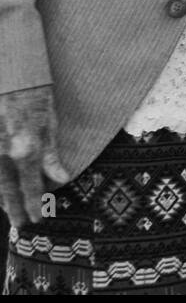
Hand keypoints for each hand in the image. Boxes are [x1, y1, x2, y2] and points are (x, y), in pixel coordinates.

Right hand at [0, 85, 69, 227]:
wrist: (12, 77)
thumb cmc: (36, 97)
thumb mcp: (51, 123)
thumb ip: (52, 154)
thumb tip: (63, 179)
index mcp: (25, 150)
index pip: (31, 185)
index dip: (35, 203)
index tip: (39, 218)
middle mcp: (4, 154)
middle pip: (8, 190)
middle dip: (15, 209)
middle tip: (22, 225)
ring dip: (2, 199)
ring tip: (10, 212)